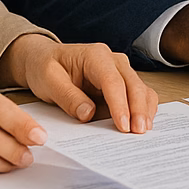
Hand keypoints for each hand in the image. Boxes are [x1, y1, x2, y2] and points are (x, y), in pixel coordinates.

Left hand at [0, 34, 158, 133]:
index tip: (123, 125)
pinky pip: (139, 94)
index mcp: (95, 55)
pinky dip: (143, 108)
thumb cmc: (46, 67)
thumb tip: (88, 114)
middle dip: (138, 109)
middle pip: (133, 84)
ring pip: (141, 89)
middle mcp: (113, 60)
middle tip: (138, 132)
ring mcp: (120, 70)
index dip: (120, 104)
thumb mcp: (48, 81)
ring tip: (143, 131)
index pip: (112, 81)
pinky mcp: (122, 83)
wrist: (45, 59)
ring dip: (144, 110)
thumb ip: (68, 96)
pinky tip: (142, 123)